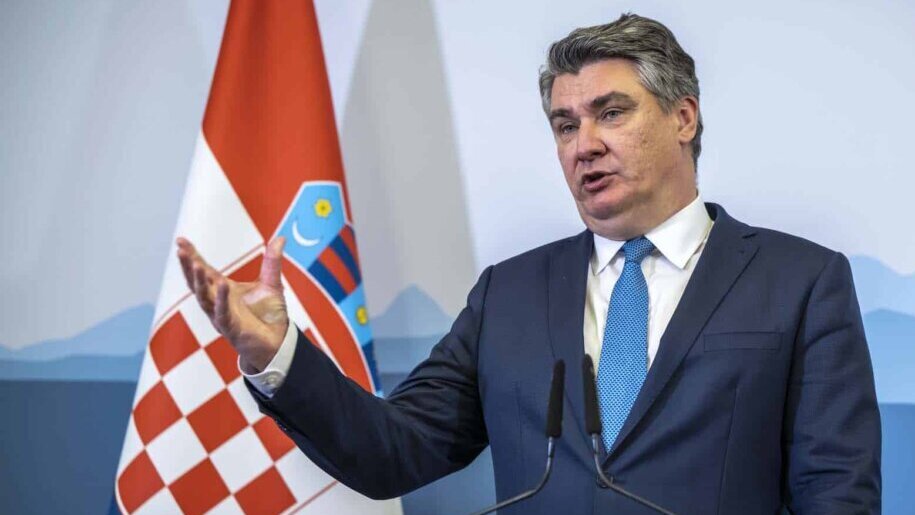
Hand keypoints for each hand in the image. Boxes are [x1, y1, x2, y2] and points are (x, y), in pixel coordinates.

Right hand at [176, 237, 288, 372]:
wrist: (278, 343)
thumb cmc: (269, 315)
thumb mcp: (272, 284)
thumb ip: (272, 262)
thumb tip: (280, 237)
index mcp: (223, 290)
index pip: (204, 270)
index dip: (192, 256)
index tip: (180, 241)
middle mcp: (217, 303)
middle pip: (197, 283)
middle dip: (189, 267)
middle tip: (180, 251)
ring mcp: (221, 316)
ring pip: (204, 298)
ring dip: (199, 282)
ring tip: (196, 264)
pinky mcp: (231, 328)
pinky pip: (223, 313)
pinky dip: (221, 299)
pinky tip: (222, 284)